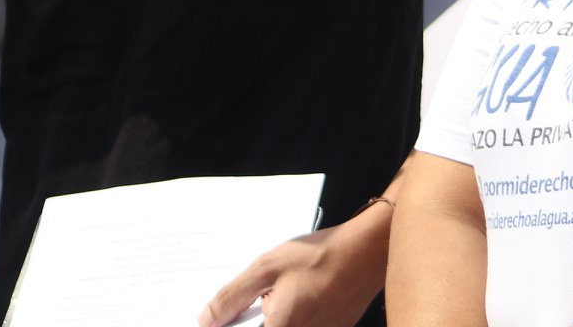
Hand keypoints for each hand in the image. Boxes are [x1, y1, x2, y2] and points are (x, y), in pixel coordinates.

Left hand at [200, 215, 386, 326]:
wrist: (366, 253)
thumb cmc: (319, 257)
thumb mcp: (266, 269)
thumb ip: (232, 297)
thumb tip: (206, 320)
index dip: (226, 325)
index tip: (214, 318)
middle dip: (244, 319)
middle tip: (231, 306)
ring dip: (267, 316)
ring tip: (266, 294)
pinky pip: (298, 325)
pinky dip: (285, 316)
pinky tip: (287, 295)